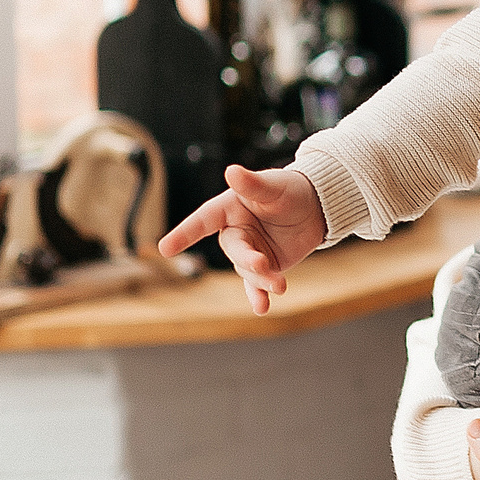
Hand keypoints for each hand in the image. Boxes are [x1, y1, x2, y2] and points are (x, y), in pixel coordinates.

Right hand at [157, 166, 325, 314]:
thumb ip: (252, 184)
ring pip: (248, 270)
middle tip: (263, 263)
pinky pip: (256, 285)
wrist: (316, 208)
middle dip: (247, 259)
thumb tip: (231, 171)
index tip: (164, 249)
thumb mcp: (273, 184)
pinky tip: (262, 308)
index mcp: (229, 208)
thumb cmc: (289, 189)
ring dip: (262, 279)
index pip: (203, 220)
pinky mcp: (265, 267)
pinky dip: (258, 296)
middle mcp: (236, 232)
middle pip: (233, 250)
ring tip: (280, 285)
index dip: (185, 233)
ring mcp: (249, 252)